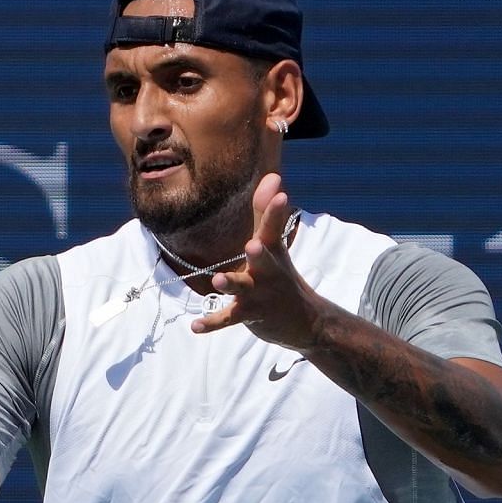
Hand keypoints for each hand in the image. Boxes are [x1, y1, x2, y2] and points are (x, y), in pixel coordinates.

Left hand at [190, 173, 336, 350]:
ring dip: (231, 284)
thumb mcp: (275, 245)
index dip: (274, 211)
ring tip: (217, 281)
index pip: (273, 228)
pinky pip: (229, 318)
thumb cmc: (282, 276)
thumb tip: (272, 176)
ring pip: (243, 289)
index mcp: (271, 252)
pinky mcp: (250, 315)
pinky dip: (212, 322)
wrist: (306, 320)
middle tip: (252, 245)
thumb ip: (266, 213)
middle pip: (263, 259)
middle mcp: (267, 272)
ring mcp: (259, 295)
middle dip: (259, 253)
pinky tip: (195, 326)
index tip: (280, 192)